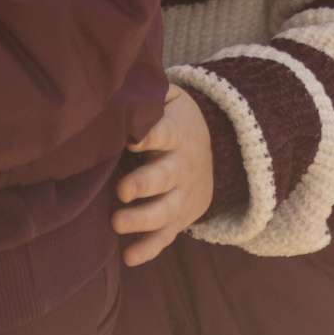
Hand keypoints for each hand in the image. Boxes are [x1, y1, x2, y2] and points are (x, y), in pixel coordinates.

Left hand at [116, 85, 216, 265]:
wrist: (217, 150)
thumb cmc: (176, 120)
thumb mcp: (172, 98)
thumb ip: (151, 91)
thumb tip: (121, 77)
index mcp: (178, 134)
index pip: (165, 133)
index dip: (149, 135)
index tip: (131, 139)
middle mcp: (182, 166)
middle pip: (165, 177)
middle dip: (144, 185)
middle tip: (122, 190)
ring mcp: (183, 195)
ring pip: (166, 211)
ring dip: (142, 220)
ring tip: (117, 223)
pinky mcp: (181, 218)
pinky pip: (166, 236)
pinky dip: (149, 248)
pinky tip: (128, 257)